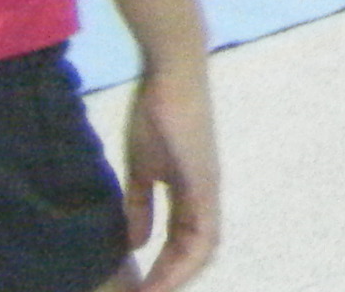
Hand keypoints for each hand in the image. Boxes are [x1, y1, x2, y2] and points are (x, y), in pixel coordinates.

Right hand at [121, 65, 220, 288]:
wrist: (171, 74)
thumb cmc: (156, 113)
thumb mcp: (142, 167)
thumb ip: (140, 204)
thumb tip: (137, 242)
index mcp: (190, 191)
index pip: (184, 242)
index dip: (167, 269)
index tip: (143, 288)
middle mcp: (205, 194)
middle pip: (198, 251)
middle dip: (173, 278)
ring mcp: (208, 188)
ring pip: (204, 248)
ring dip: (178, 276)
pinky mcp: (204, 181)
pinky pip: (203, 232)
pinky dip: (186, 260)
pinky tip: (165, 276)